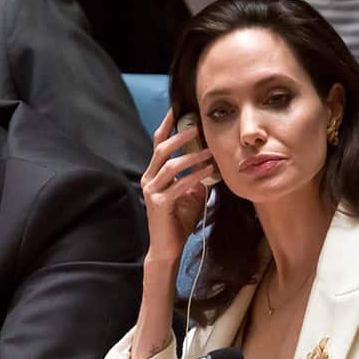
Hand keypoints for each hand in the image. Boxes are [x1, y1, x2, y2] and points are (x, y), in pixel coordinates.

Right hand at [141, 109, 214, 261]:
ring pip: (170, 166)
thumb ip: (194, 180)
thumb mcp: (189, 196)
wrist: (166, 248)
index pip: (158, 144)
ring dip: (192, 157)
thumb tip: (208, 168)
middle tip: (197, 128)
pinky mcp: (159, 204)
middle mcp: (150, 179)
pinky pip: (179, 185)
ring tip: (209, 152)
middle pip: (161, 150)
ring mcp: (152, 192)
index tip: (177, 109)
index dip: (166, 126)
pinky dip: (195, 177)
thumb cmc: (177, 221)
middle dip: (180, 136)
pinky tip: (208, 173)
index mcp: (154, 174)